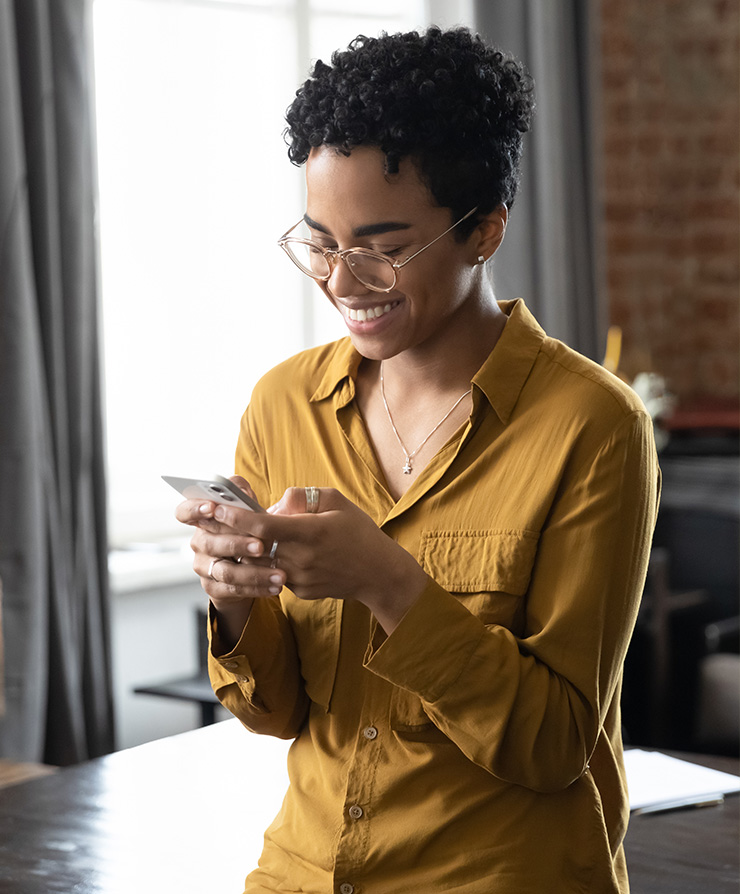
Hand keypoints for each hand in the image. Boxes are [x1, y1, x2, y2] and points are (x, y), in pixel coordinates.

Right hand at [175, 476, 287, 647]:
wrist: (253, 563)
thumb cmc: (251, 528)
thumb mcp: (249, 509)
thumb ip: (243, 495)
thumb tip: (241, 491)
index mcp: (202, 520)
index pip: (185, 512)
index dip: (194, 509)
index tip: (212, 507)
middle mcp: (199, 542)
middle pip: (211, 543)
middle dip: (238, 544)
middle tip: (261, 546)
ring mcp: (204, 567)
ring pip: (225, 571)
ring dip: (254, 573)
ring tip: (278, 574)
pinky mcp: (213, 588)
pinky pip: (233, 590)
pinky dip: (256, 588)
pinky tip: (274, 587)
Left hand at [212, 485, 428, 632]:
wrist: (378, 573)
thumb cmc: (359, 532)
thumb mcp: (336, 502)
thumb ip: (302, 498)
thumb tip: (274, 504)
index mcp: (310, 532)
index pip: (262, 525)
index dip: (236, 516)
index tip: (216, 507)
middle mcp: (301, 558)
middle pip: (255, 546)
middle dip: (232, 533)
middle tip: (211, 520)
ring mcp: (299, 579)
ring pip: (261, 563)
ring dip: (247, 551)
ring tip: (234, 537)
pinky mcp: (299, 592)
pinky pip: (276, 574)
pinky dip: (269, 563)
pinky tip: (269, 553)